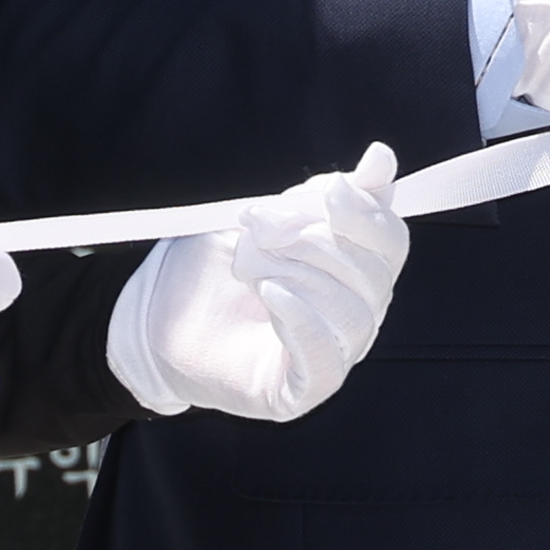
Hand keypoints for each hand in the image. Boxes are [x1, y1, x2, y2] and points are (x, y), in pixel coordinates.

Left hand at [113, 147, 407, 424]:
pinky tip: (270, 294)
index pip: (391, 243)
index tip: (329, 191)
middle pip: (373, 275)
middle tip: (259, 225)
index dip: (364, 214)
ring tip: (247, 264)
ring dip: (295, 274)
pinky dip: (301, 319)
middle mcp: (356, 316)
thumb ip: (325, 195)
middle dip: (314, 239)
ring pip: (351, 313)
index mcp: (357, 272)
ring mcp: (331, 357)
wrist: (157, 315)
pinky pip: (324, 360)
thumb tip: (382, 158)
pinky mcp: (299, 391)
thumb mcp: (270, 217)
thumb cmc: (216, 266)